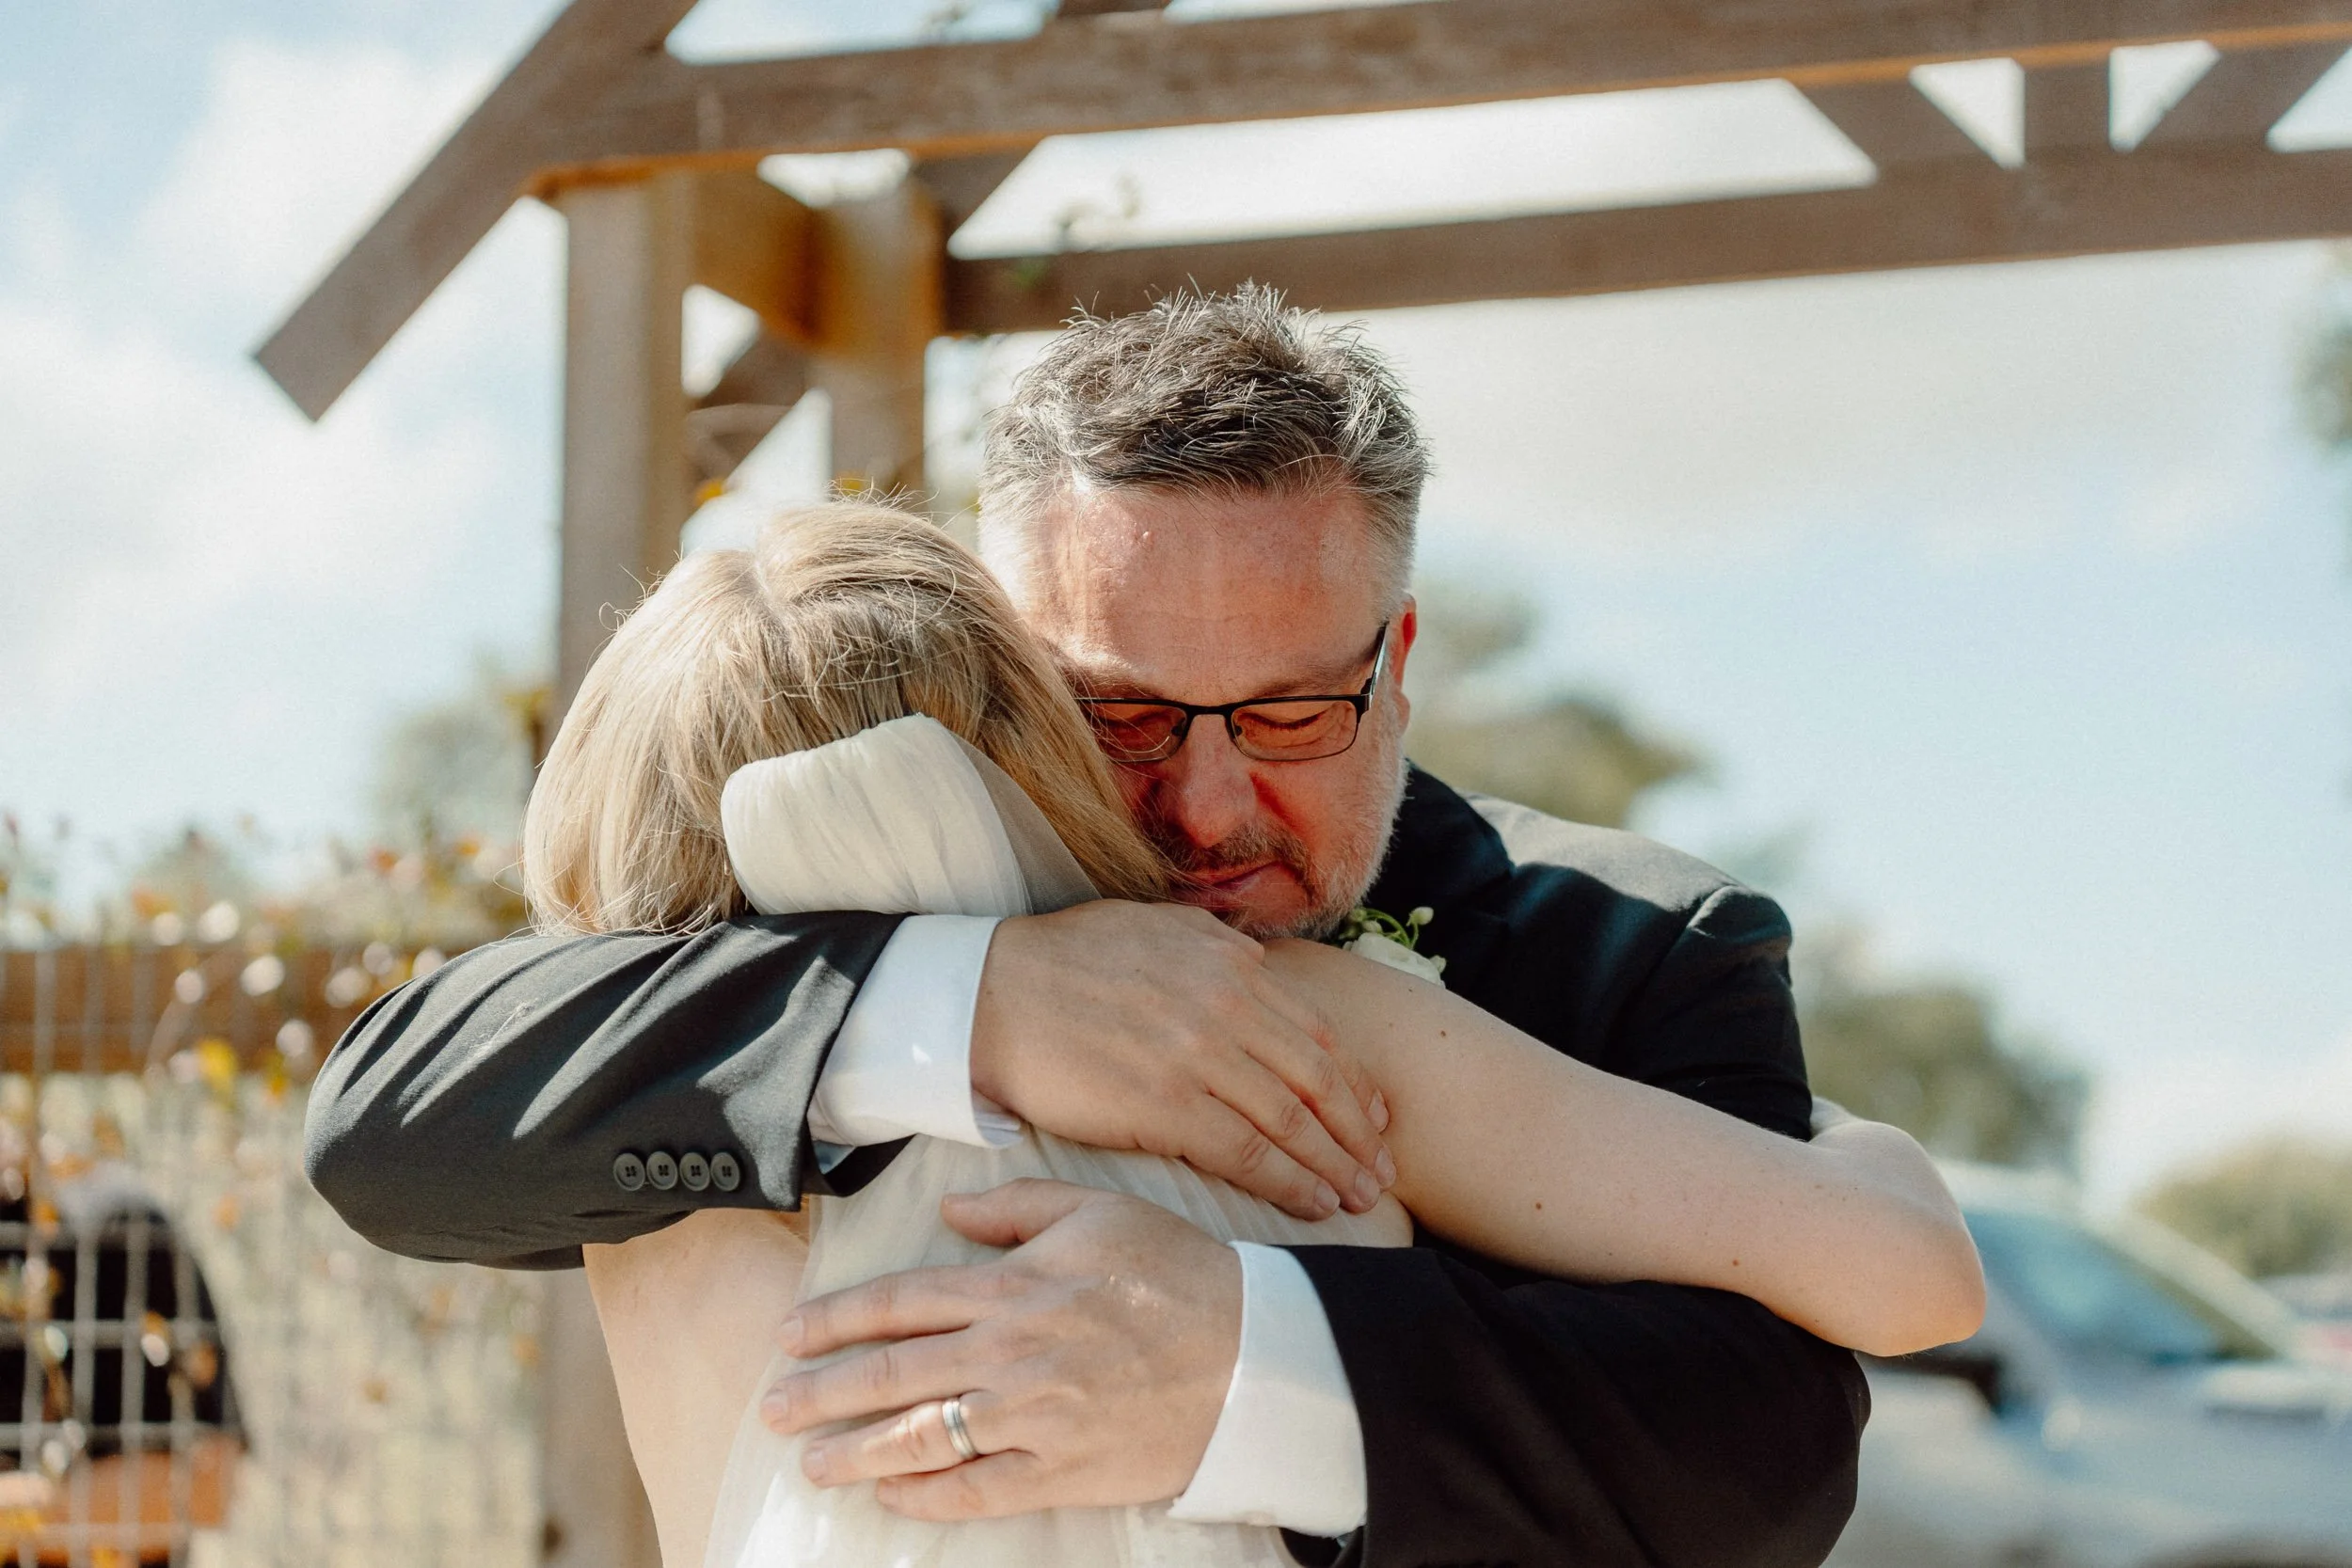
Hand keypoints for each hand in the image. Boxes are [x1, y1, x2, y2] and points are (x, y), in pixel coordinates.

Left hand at [765, 1181, 1240, 1517]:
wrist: (1254, 1354)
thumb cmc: (1179, 1273)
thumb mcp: (1099, 1211)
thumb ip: (1018, 1206)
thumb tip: (951, 1209)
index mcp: (1014, 1285)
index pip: (900, 1303)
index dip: (835, 1319)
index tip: (788, 1336)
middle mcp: (1010, 1352)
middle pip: (891, 1376)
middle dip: (821, 1393)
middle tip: (773, 1408)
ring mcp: (1033, 1417)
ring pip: (920, 1439)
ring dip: (856, 1452)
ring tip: (813, 1462)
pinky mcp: (1062, 1471)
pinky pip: (976, 1491)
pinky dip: (925, 1497)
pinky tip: (891, 1497)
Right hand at [972, 900, 1392, 1219]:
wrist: (990, 995)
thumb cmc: (1064, 963)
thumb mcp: (1155, 928)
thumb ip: (1215, 949)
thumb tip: (1258, 967)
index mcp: (1229, 962)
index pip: (1317, 1031)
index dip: (1355, 1083)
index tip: (1377, 1118)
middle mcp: (1226, 1002)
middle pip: (1319, 1078)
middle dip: (1359, 1133)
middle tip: (1382, 1172)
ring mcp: (1199, 1053)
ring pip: (1292, 1119)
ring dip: (1334, 1165)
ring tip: (1358, 1198)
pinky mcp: (1165, 1103)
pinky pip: (1247, 1150)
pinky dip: (1287, 1181)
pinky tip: (1310, 1203)